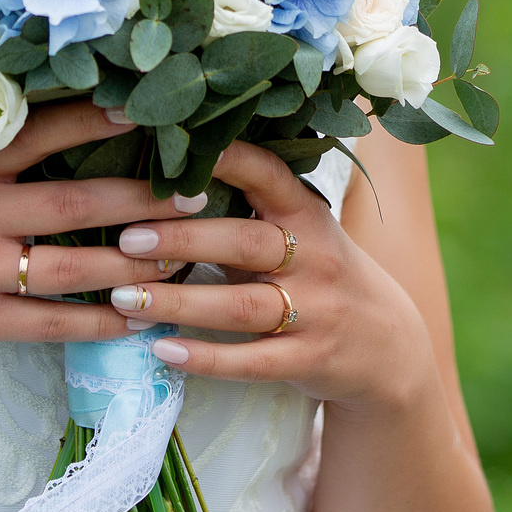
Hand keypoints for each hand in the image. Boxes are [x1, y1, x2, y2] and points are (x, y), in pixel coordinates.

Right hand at [0, 99, 196, 392]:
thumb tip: (57, 139)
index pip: (39, 131)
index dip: (98, 118)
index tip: (151, 108)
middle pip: (74, 200)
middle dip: (143, 198)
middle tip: (199, 193)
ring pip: (73, 266)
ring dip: (135, 265)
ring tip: (186, 260)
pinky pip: (52, 324)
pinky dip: (101, 324)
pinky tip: (139, 321)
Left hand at [97, 138, 441, 412]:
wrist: (387, 346)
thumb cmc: (319, 274)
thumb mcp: (299, 232)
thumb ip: (246, 210)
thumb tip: (161, 178)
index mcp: (306, 213)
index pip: (267, 173)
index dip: (223, 158)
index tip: (170, 149)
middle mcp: (315, 257)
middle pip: (244, 242)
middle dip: (182, 239)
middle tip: (125, 238)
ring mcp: (315, 311)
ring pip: (240, 306)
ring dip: (178, 302)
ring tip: (123, 298)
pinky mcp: (309, 360)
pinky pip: (251, 361)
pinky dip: (205, 358)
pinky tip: (163, 350)